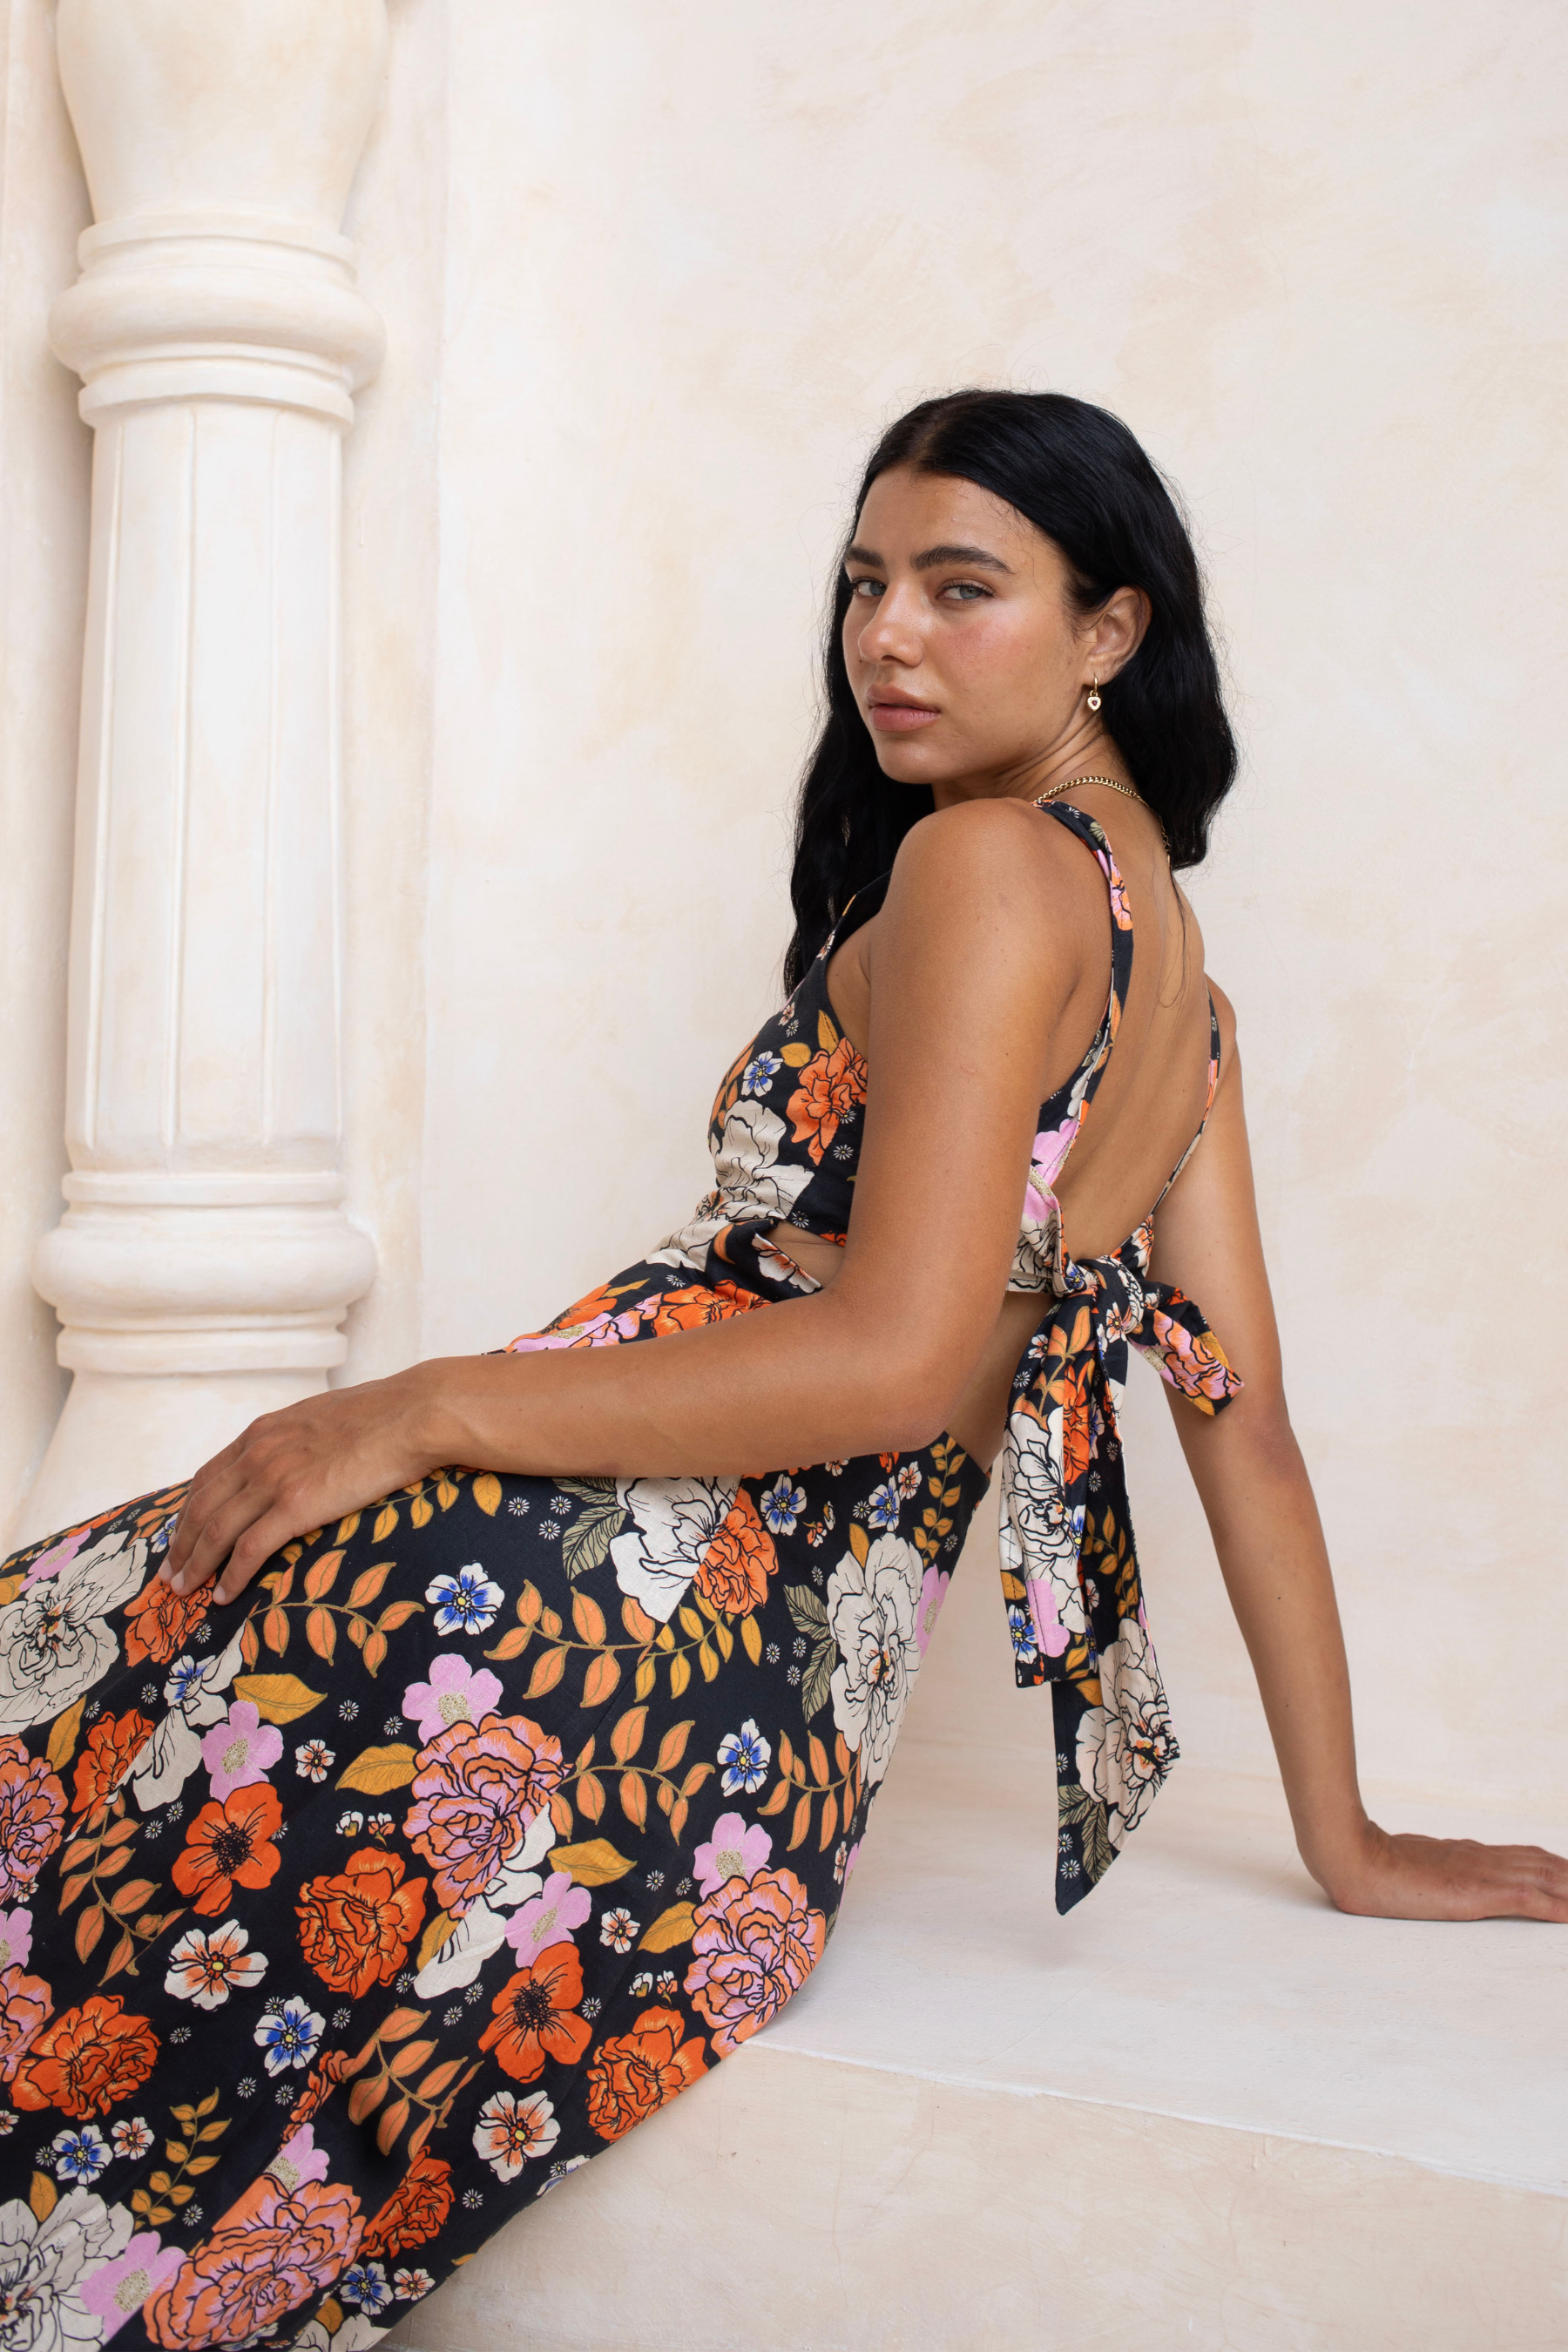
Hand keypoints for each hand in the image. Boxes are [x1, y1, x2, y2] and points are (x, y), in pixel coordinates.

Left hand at [161, 1369, 439, 1606]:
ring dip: (195, 1565)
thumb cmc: (382, 1415)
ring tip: (184, 1590)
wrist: (411, 1414)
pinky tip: (224, 1595)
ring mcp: (274, 1479)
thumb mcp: (320, 1417)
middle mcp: (258, 1454)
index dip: (187, 1512)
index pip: (207, 1478)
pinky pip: (249, 1549)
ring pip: (215, 1530)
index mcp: (262, 1432)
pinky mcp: (297, 1505)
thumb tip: (300, 1459)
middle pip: (200, 1507)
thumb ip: (296, 1440)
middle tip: (169, 1575)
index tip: (179, 1536)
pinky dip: (231, 1576)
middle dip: (179, 1544)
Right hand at [1319, 1820, 1567, 1922]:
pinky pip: (1527, 1898)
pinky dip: (1555, 1906)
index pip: (1524, 1856)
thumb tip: (1442, 1877)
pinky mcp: (1475, 1891)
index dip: (1555, 1865)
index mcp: (1466, 1853)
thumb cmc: (1372, 1861)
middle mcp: (1480, 1858)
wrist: (1354, 1858)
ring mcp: (1479, 1873)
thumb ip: (1434, 1867)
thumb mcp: (1411, 1862)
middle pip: (1542, 1864)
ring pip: (1544, 1878)